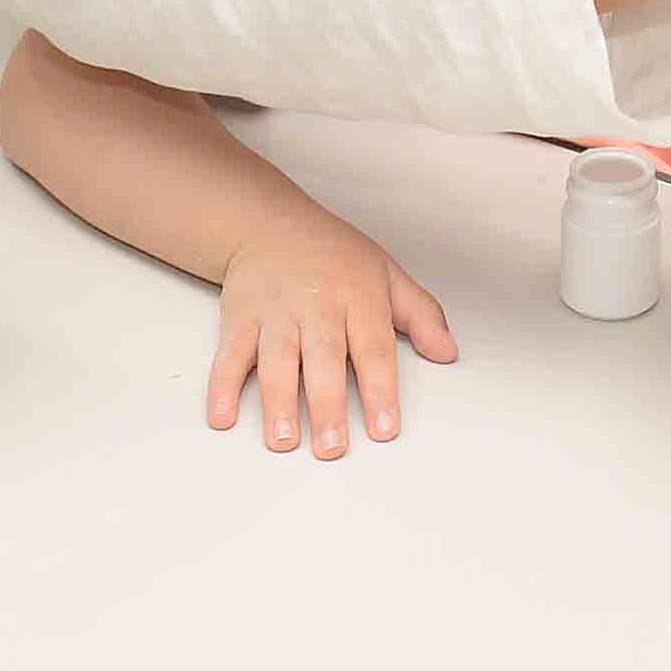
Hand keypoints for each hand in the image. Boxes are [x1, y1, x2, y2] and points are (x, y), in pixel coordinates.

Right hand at [204, 205, 455, 458]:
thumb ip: (421, 315)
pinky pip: (230, 354)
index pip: (373, 349)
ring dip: (278, 402)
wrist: (271, 222)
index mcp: (359, 298)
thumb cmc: (334, 256)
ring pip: (277, 360)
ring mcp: (276, 313)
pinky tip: (223, 416)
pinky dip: (222, 385)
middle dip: (326, 406)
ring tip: (282, 440)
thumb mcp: (387, 274)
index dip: (380, 390)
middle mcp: (317, 306)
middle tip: (332, 448)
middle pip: (323, 360)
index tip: (385, 428)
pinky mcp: (240, 318)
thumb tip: (448, 352)